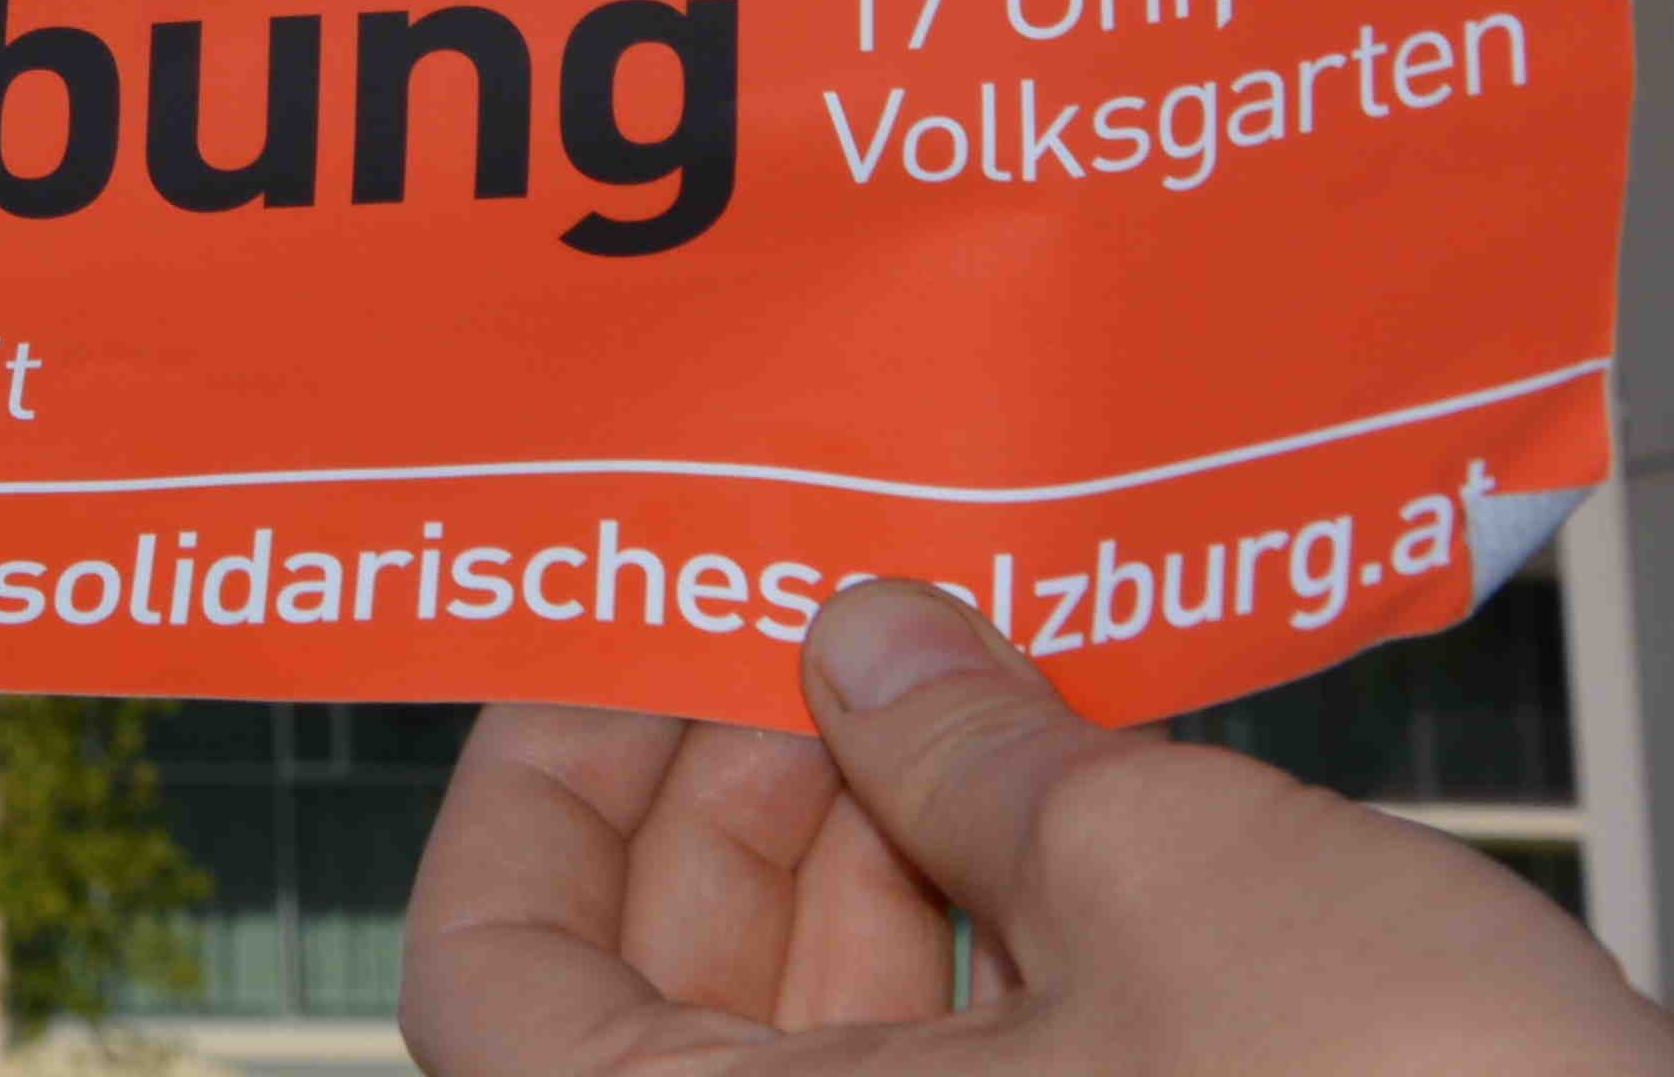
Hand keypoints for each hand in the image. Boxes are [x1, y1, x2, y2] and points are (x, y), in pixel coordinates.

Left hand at [398, 579, 1673, 1072]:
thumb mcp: (1180, 883)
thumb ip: (984, 755)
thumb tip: (875, 645)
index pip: (493, 989)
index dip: (539, 798)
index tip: (621, 641)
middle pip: (658, 1024)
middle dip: (737, 811)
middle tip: (827, 642)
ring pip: (829, 1072)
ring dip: (879, 885)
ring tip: (969, 709)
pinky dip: (998, 990)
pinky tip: (1077, 849)